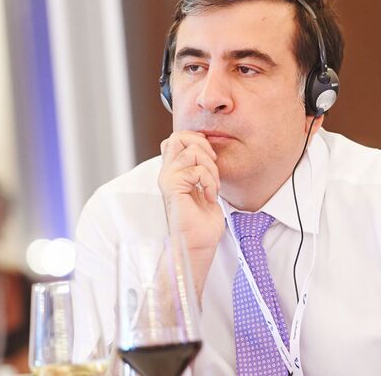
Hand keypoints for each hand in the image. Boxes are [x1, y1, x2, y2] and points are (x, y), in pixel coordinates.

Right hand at [158, 131, 224, 296]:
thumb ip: (201, 169)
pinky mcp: (172, 187)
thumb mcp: (205, 188)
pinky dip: (209, 181)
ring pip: (191, 150)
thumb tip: (209, 152)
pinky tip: (209, 196)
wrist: (198, 245)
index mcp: (174, 171)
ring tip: (212, 187)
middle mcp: (167, 173)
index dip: (197, 140)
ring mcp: (168, 179)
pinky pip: (195, 169)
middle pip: (178, 136)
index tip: (211, 160)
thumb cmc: (202, 223)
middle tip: (212, 167)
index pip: (178, 139)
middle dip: (203, 145)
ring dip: (211, 168)